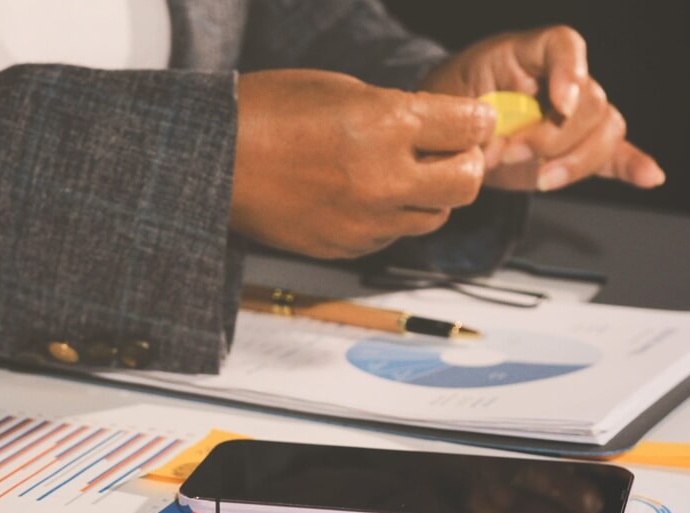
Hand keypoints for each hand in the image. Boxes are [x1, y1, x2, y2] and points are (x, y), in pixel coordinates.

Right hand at [231, 69, 494, 258]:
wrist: (213, 160)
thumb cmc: (266, 112)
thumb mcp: (339, 89)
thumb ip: (394, 109)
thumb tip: (432, 126)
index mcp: (385, 124)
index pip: (469, 128)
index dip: (476, 121)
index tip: (472, 121)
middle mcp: (383, 178)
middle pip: (466, 184)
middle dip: (465, 164)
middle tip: (449, 153)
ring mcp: (365, 219)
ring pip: (434, 217)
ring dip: (429, 195)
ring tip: (401, 176)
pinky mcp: (347, 246)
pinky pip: (391, 235)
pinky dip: (389, 217)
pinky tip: (361, 196)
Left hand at [421, 26, 664, 192]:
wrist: (450, 127)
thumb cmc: (451, 103)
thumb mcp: (450, 103)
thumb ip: (477, 123)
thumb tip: (498, 151)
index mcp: (528, 54)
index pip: (564, 45)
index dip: (570, 71)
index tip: (560, 103)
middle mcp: (560, 80)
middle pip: (590, 101)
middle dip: (555, 137)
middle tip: (514, 153)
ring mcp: (575, 114)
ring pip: (606, 130)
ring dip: (577, 161)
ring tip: (541, 179)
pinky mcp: (576, 148)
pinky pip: (614, 153)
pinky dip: (633, 165)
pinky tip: (650, 176)